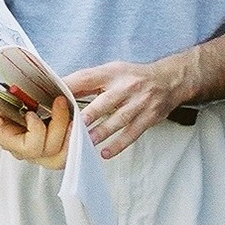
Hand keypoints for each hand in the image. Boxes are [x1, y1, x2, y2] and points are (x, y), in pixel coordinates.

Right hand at [0, 82, 69, 169]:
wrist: (16, 114)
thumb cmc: (6, 109)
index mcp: (10, 141)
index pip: (29, 146)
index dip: (36, 129)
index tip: (34, 111)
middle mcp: (26, 153)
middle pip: (48, 149)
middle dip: (57, 124)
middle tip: (60, 100)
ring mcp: (42, 156)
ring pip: (61, 156)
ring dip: (68, 134)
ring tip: (72, 114)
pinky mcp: (55, 153)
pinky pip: (69, 155)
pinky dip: (73, 139)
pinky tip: (74, 121)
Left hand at [64, 59, 190, 158]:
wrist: (169, 80)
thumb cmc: (134, 78)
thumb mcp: (112, 72)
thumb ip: (88, 82)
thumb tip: (60, 91)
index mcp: (112, 73)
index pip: (88, 78)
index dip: (71, 87)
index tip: (55, 97)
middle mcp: (127, 86)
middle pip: (106, 101)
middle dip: (90, 114)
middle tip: (75, 125)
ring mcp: (140, 102)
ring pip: (119, 119)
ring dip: (102, 132)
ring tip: (87, 142)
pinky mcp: (149, 117)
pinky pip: (132, 133)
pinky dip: (119, 144)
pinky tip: (105, 152)